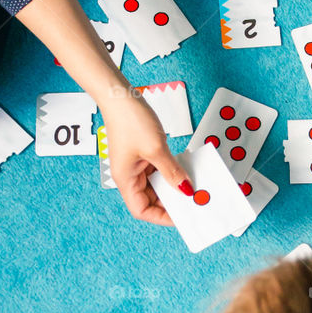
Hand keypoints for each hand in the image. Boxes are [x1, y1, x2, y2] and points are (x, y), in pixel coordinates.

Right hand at [101, 89, 190, 225]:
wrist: (120, 96)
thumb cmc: (129, 120)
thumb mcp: (156, 149)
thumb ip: (172, 172)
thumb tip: (185, 189)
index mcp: (125, 180)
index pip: (142, 210)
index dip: (161, 216)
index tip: (180, 216)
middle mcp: (129, 176)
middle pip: (151, 200)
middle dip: (170, 202)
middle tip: (191, 201)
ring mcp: (136, 166)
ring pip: (157, 186)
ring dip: (172, 186)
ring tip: (190, 186)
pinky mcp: (143, 156)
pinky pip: (159, 171)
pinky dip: (171, 173)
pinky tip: (184, 170)